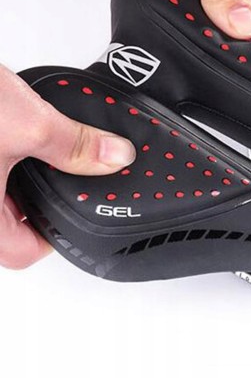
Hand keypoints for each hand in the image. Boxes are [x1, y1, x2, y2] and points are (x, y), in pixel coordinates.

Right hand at [0, 64, 135, 268]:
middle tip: (55, 177)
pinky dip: (4, 158)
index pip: (22, 253)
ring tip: (29, 150)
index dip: (53, 237)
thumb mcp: (27, 124)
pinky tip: (7, 134)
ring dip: (16, 177)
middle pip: (8, 225)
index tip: (71, 212)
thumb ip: (75, 146)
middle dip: (35, 200)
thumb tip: (114, 155)